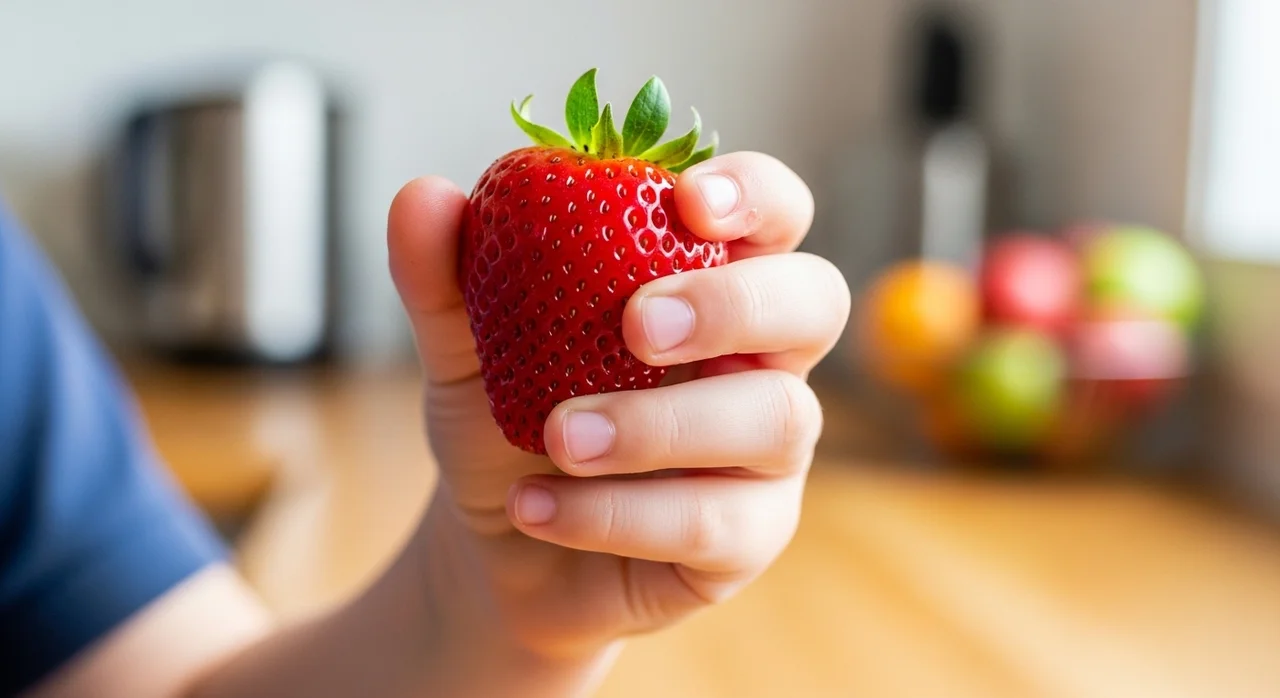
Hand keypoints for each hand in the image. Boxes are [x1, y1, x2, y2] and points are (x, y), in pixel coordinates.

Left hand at [388, 152, 849, 663]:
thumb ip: (448, 278)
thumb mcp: (464, 351)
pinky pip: (714, 522)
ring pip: (774, 419)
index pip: (773, 214)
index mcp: (708, 284)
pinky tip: (536, 508)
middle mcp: (758, 358)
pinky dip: (616, 514)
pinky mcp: (748, 537)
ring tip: (559, 439)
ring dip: (658, 425)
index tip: (686, 199)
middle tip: (636, 325)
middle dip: (733, 303)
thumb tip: (424, 195)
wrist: (495, 550)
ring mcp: (765, 453)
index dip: (755, 194)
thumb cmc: (505, 427)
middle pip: (814, 300)